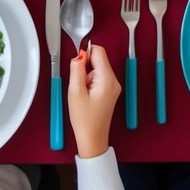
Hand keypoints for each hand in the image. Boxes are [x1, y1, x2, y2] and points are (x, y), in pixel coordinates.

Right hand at [67, 43, 119, 159]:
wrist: (92, 138)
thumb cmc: (85, 120)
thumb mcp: (75, 91)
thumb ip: (77, 69)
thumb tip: (79, 54)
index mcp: (107, 79)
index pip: (98, 51)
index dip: (85, 53)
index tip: (77, 64)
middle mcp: (114, 81)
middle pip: (99, 58)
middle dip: (85, 66)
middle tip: (79, 82)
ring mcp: (113, 86)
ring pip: (98, 67)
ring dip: (87, 74)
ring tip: (82, 91)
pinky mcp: (110, 91)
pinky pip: (99, 77)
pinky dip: (90, 81)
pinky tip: (86, 94)